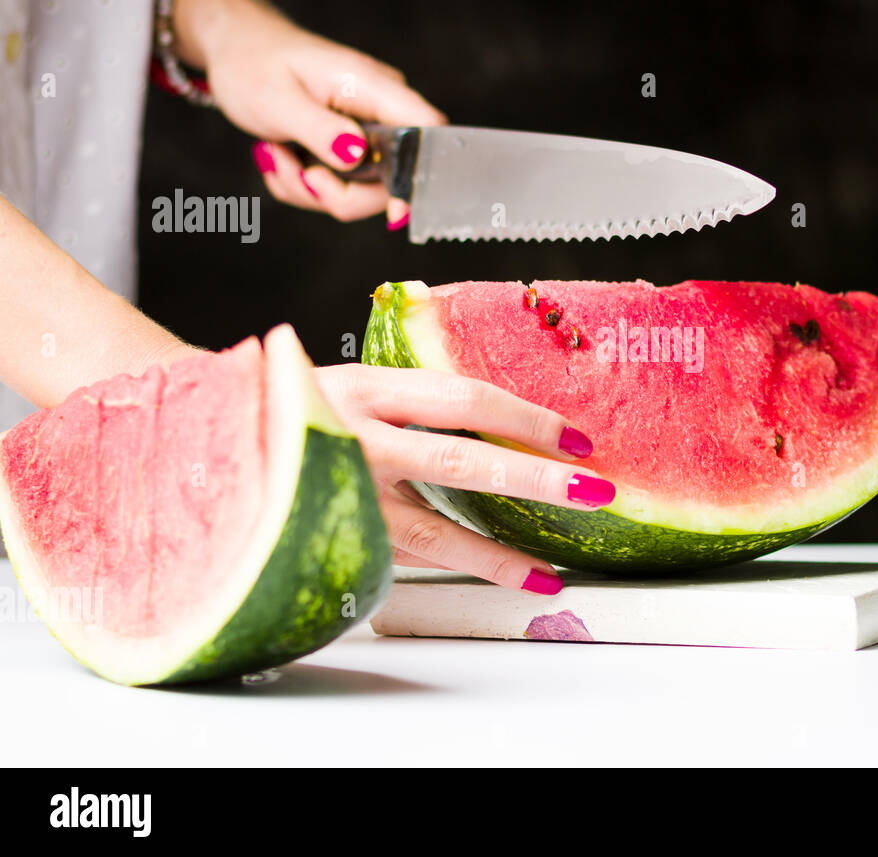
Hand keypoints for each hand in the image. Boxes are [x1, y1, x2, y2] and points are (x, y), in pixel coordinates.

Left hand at [170, 0, 444, 226]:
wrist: (235, 49)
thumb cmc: (252, 62)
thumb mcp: (276, 98)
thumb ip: (319, 129)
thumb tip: (358, 156)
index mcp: (373, 87)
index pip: (427, 130)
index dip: (419, 172)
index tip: (393, 210)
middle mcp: (381, 112)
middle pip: (394, 180)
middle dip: (341, 193)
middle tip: (298, 173)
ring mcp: (368, 133)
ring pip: (362, 192)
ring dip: (312, 189)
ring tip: (276, 154)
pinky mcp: (351, 150)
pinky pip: (340, 188)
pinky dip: (305, 185)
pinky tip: (282, 157)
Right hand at [312, 365, 613, 593]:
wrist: (196, 436)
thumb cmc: (292, 407)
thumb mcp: (348, 382)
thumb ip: (410, 399)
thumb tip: (502, 421)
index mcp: (367, 386)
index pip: (465, 398)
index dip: (526, 417)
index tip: (578, 438)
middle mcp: (353, 436)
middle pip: (462, 460)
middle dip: (535, 478)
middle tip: (593, 491)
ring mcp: (338, 493)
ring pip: (431, 531)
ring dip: (497, 555)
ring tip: (546, 574)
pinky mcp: (327, 537)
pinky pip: (399, 559)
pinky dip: (450, 572)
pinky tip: (492, 581)